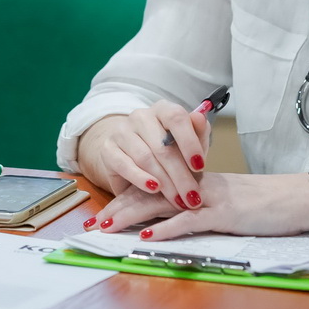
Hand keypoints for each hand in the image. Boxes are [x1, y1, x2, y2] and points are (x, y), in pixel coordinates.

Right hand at [78, 101, 210, 210]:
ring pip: (145, 157)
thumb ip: (198, 134)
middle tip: (192, 197)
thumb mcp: (188, 146)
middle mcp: (140, 116)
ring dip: (165, 182)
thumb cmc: (169, 154)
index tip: (200, 167)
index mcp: (163, 109)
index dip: (189, 142)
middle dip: (180, 175)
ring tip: (177, 200)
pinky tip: (153, 189)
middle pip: (162, 145)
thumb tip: (201, 117)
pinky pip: (124, 164)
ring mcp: (121, 131)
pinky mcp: (108, 149)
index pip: (176, 117)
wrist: (134, 163)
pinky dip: (140, 179)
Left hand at [91, 172, 308, 238]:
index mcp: (196, 182)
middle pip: (150, 193)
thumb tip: (176, 214)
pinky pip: (189, 221)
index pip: (154, 187)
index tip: (103, 212)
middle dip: (118, 208)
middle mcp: (197, 186)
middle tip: (93, 222)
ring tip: (108, 226)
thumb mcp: (228, 200)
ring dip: (131, 216)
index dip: (126, 198)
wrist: (298, 198)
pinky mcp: (224, 214)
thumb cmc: (266, 205)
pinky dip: (166, 229)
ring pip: (162, 204)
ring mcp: (209, 198)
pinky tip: (148, 237)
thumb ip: (202, 203)